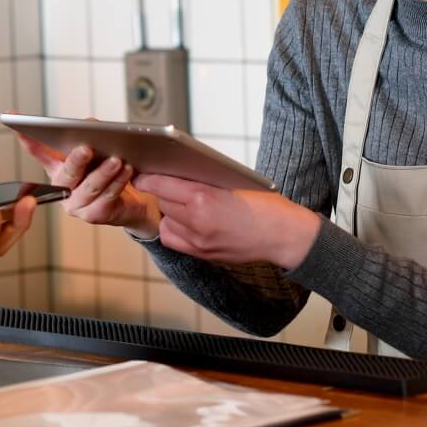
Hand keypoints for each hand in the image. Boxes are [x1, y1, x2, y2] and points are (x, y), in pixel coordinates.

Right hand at [17, 135, 158, 238]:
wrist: (131, 203)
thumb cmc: (111, 174)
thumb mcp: (100, 151)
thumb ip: (90, 135)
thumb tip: (88, 125)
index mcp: (58, 168)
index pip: (39, 151)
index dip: (27, 137)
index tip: (14, 119)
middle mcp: (63, 187)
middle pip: (66, 173)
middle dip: (76, 160)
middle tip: (86, 148)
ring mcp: (76, 204)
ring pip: (90, 186)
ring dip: (104, 172)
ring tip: (116, 160)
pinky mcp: (93, 215)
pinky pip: (106, 197)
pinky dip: (118, 182)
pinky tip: (126, 171)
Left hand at [136, 173, 319, 268]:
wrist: (284, 236)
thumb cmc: (265, 205)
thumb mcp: (232, 183)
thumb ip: (203, 181)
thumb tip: (177, 174)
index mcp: (204, 198)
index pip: (161, 185)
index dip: (149, 178)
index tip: (143, 173)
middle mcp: (197, 221)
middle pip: (162, 202)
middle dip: (161, 191)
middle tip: (165, 182)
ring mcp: (199, 241)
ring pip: (166, 221)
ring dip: (169, 210)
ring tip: (180, 202)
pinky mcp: (203, 254)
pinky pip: (173, 240)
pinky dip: (174, 229)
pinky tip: (183, 221)